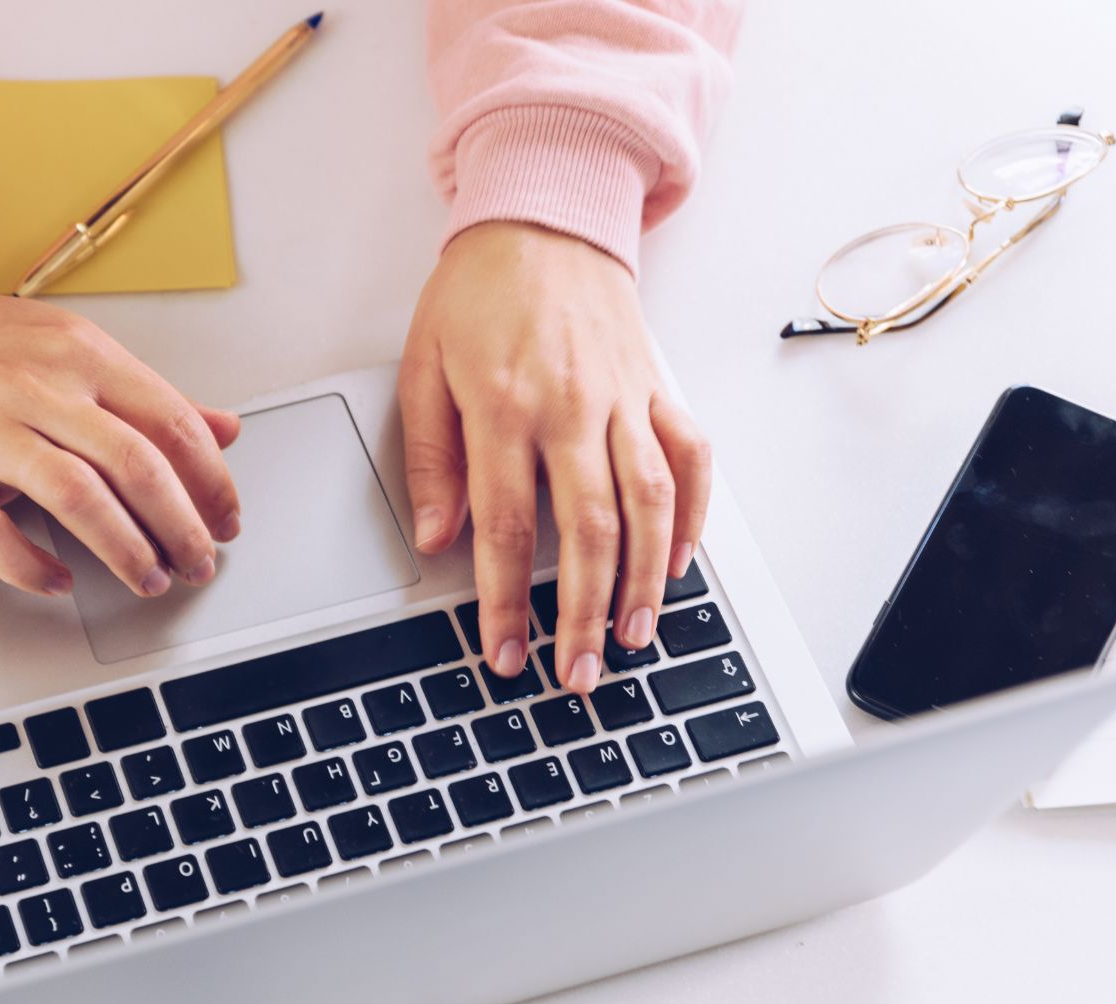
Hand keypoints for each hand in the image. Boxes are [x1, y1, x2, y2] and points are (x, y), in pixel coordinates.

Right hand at [0, 252, 241, 597]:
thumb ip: (144, 393)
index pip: (171, 423)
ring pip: (78, 500)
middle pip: (136, 467)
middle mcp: (38, 389)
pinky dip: (33, 567)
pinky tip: (59, 580)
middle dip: (182, 527)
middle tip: (199, 563)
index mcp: (79, 354)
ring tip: (149, 579)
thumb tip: (223, 428)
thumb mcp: (66, 347)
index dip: (211, 481)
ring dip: (126, 551)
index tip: (226, 518)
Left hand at [398, 222, 710, 693]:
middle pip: (586, 531)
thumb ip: (430, 458)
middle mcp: (571, 408)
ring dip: (642, 582)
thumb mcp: (423, 367)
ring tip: (630, 639)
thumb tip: (436, 538)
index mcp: (503, 407)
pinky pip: (691, 460)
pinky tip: (678, 565)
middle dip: (582, 614)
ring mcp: (624, 400)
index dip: (504, 602)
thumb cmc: (476, 293)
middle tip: (577, 675)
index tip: (504, 653)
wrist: (544, 217)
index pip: (504, 527)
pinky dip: (693, 517)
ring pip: (648, 505)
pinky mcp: (658, 389)